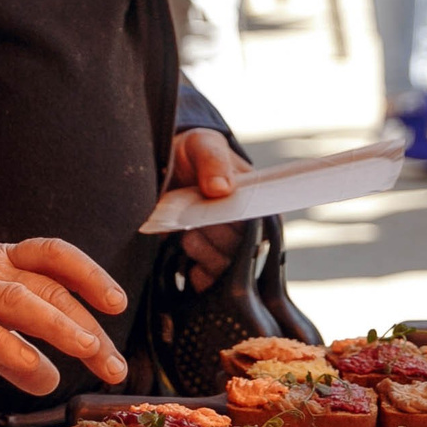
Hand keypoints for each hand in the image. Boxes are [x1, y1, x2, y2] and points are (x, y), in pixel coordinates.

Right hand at [0, 237, 127, 394]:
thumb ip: (10, 342)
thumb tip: (47, 375)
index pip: (53, 255)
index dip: (89, 274)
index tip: (117, 303)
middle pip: (47, 288)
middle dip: (88, 326)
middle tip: (115, 365)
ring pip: (18, 299)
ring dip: (60, 325)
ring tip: (90, 352)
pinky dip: (10, 349)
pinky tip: (35, 370)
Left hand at [169, 128, 249, 291]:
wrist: (161, 169)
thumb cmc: (192, 153)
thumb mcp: (201, 145)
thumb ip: (213, 161)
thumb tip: (221, 189)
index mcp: (256, 197)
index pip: (265, 222)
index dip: (246, 226)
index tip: (218, 219)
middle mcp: (246, 225)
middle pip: (245, 247)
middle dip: (218, 237)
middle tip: (196, 222)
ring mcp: (226, 245)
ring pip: (228, 265)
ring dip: (207, 254)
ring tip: (188, 236)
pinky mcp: (206, 261)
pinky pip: (211, 281)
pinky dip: (201, 277)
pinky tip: (189, 265)